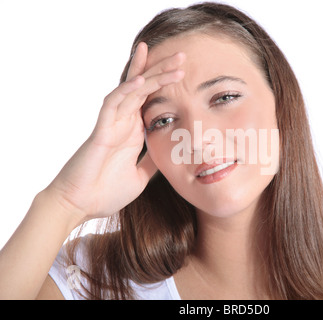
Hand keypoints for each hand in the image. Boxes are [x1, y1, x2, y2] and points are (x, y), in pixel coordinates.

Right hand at [44, 42, 184, 221]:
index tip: (183, 71)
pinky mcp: (101, 132)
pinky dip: (125, 91)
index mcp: (133, 132)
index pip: (151, 100)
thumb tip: (167, 153)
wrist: (80, 206)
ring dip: (151, 75)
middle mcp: (123, 123)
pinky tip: (140, 80)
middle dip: (162, 71)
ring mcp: (112, 125)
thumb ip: (151, 161)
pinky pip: (112, 105)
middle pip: (144, 89)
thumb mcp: (140, 176)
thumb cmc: (105, 192)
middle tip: (182, 55)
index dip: (164, 84)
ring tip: (171, 61)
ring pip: (132, 91)